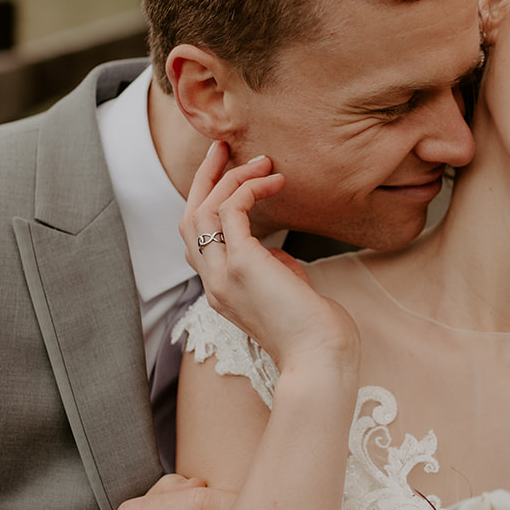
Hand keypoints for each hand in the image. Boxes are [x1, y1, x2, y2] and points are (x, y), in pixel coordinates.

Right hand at [182, 142, 359, 373]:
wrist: (320, 360)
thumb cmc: (316, 335)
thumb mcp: (288, 296)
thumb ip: (276, 272)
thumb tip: (278, 255)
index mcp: (222, 293)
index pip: (198, 241)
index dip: (208, 204)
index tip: (228, 176)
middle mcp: (214, 283)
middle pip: (189, 218)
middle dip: (204, 179)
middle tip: (223, 149)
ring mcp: (222, 274)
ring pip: (203, 209)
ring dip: (230, 177)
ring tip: (261, 161)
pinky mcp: (242, 263)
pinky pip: (231, 210)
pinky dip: (249, 188)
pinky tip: (272, 181)